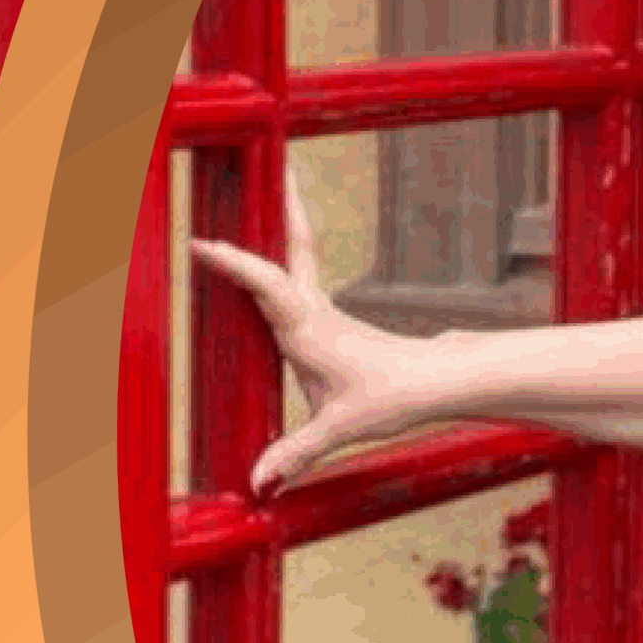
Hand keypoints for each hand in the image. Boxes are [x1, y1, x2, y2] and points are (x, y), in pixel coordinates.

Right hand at [190, 163, 430, 495]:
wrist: (441, 385)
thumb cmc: (394, 397)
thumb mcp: (341, 427)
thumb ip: (296, 452)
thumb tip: (258, 484)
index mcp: (308, 326)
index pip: (266, 284)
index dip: (235, 263)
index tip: (201, 242)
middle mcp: (313, 309)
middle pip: (293, 243)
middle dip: (280, 203)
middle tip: (270, 158)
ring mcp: (322, 310)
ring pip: (298, 251)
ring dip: (282, 216)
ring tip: (267, 178)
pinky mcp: (327, 319)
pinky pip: (297, 273)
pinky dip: (282, 248)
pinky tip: (273, 244)